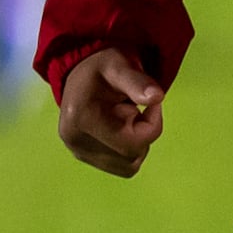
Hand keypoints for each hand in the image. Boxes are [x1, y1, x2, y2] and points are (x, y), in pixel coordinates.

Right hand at [58, 46, 166, 176]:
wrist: (80, 70)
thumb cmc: (102, 66)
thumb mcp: (119, 65)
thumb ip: (137, 81)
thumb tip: (157, 97)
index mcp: (81, 118)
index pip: (131, 144)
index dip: (151, 124)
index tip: (149, 101)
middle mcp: (75, 139)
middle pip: (131, 156)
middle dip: (143, 133)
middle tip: (134, 107)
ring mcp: (77, 151)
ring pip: (129, 165)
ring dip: (137, 142)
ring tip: (124, 116)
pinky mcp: (83, 156)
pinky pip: (122, 166)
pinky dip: (129, 149)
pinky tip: (120, 127)